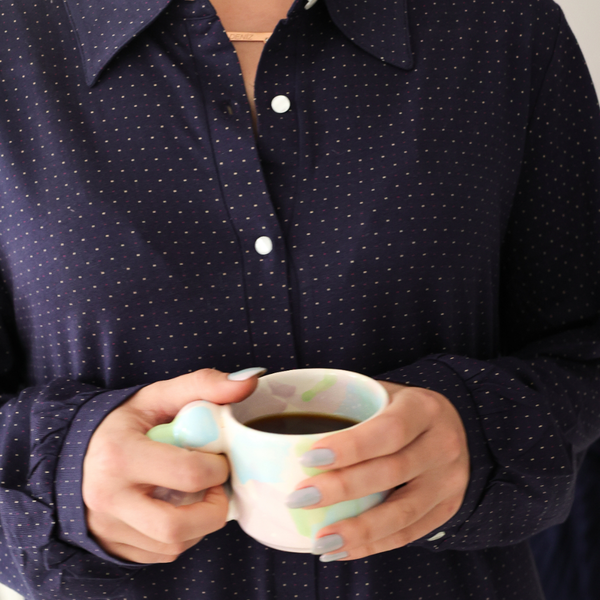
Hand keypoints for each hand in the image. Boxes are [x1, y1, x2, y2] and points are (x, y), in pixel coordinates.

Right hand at [82, 368, 262, 563]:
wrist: (78, 451)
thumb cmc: (124, 422)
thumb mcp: (158, 396)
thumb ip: (204, 385)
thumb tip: (250, 380)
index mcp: (119, 456)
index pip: (188, 474)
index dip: (218, 468)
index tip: (218, 458)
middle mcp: (108, 497)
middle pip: (177, 526)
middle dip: (213, 509)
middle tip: (215, 487)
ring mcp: (107, 527)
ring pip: (172, 545)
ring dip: (199, 523)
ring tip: (197, 494)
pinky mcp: (112, 546)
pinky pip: (160, 553)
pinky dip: (181, 535)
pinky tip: (179, 508)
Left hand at [288, 382, 469, 560]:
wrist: (449, 425)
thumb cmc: (399, 408)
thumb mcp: (380, 392)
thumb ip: (344, 403)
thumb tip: (282, 416)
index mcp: (423, 408)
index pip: (388, 430)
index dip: (349, 447)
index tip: (307, 459)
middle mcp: (443, 444)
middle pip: (391, 472)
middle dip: (342, 489)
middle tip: (300, 499)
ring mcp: (449, 480)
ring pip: (403, 512)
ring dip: (357, 530)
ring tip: (319, 540)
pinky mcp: (447, 508)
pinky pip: (409, 534)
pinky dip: (373, 545)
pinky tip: (341, 549)